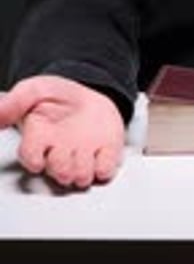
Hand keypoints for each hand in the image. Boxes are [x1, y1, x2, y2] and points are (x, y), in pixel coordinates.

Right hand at [0, 75, 125, 188]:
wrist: (89, 95)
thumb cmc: (60, 97)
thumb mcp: (36, 89)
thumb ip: (15, 101)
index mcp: (39, 139)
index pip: (31, 157)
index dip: (34, 160)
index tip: (39, 155)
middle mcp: (59, 154)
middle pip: (59, 172)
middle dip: (62, 164)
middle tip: (65, 148)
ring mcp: (82, 158)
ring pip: (81, 176)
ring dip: (83, 167)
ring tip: (84, 148)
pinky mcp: (104, 156)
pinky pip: (105, 170)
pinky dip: (105, 163)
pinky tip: (101, 149)